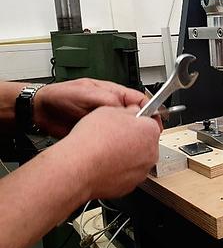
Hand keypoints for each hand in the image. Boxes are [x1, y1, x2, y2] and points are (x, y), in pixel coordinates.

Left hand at [33, 78, 160, 137]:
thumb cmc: (60, 97)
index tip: (156, 123)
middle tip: (149, 139)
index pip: (140, 101)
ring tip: (135, 148)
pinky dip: (117, 147)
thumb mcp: (86, 93)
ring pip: (126, 132)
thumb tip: (126, 108)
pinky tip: (119, 153)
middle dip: (143, 129)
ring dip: (130, 139)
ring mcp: (105, 122)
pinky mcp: (97, 135)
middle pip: (136, 118)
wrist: (40, 112)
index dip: (151, 111)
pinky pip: (113, 141)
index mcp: (114, 94)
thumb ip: (107, 99)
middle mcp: (112, 108)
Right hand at [57, 105, 160, 199]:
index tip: (128, 122)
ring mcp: (142, 171)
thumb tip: (133, 111)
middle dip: (133, 138)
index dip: (136, 120)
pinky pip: (127, 174)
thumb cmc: (92, 140)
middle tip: (114, 136)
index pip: (150, 122)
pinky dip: (118, 170)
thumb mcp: (111, 110)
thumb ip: (129, 111)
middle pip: (145, 142)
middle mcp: (151, 153)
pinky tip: (104, 164)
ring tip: (106, 150)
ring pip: (137, 159)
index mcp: (150, 131)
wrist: (78, 168)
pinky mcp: (130, 185)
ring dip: (126, 155)